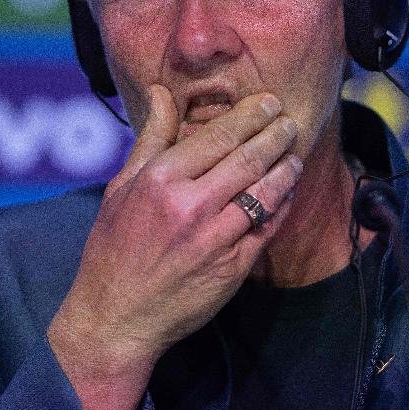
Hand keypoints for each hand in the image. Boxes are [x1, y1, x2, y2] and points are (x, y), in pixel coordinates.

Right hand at [47, 84, 302, 409]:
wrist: (115, 318)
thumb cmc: (113, 249)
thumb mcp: (122, 186)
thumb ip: (151, 138)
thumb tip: (162, 92)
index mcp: (161, 180)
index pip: (218, 136)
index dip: (250, 116)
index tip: (269, 103)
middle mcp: (190, 206)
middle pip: (247, 159)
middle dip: (275, 136)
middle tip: (291, 122)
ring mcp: (215, 239)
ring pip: (264, 194)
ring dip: (285, 170)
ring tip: (295, 155)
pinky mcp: (232, 268)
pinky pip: (265, 229)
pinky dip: (280, 208)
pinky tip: (286, 195)